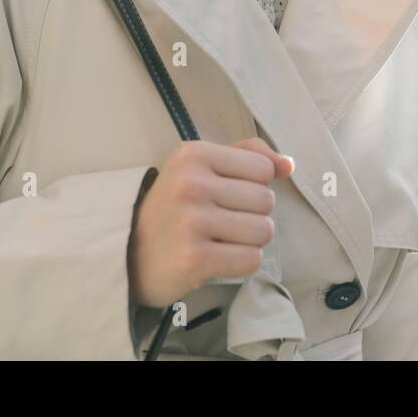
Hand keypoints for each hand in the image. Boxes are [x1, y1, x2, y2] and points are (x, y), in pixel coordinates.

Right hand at [128, 137, 294, 308]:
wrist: (128, 253)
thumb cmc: (174, 206)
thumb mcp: (202, 166)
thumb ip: (248, 156)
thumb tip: (289, 165)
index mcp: (195, 154)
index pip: (263, 169)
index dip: (254, 185)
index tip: (227, 194)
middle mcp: (192, 184)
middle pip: (267, 201)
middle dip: (253, 215)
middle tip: (222, 221)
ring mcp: (192, 222)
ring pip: (264, 231)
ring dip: (250, 241)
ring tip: (222, 240)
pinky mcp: (195, 259)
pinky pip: (251, 260)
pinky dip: (241, 262)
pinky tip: (218, 258)